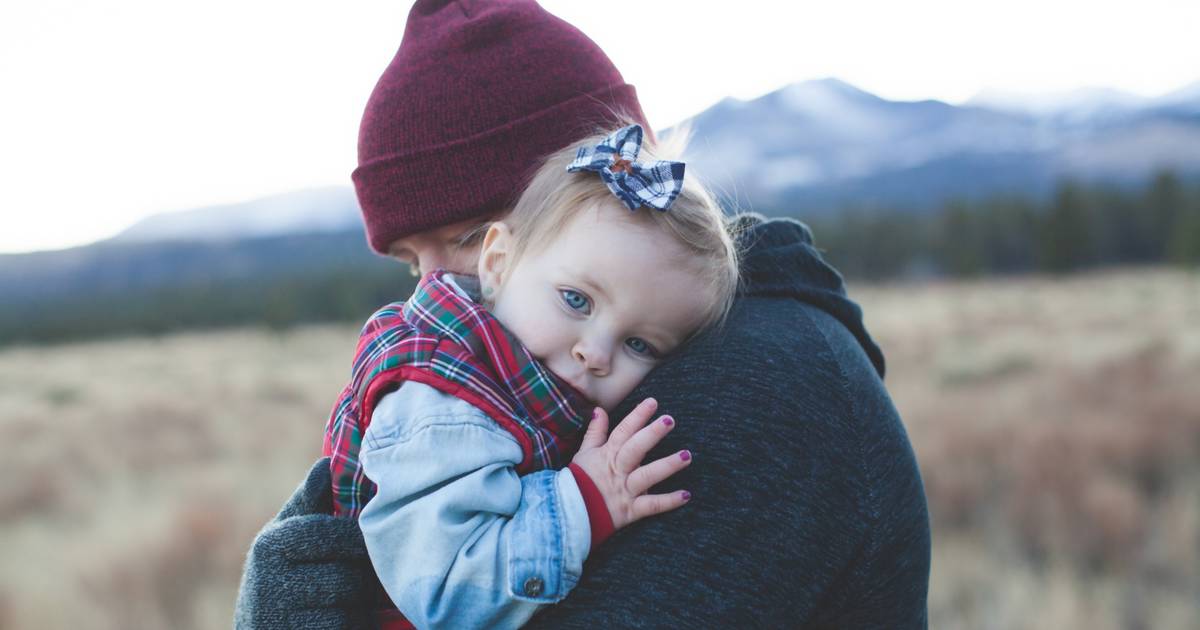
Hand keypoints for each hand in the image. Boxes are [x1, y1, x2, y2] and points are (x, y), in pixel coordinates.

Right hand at [234, 457, 376, 629]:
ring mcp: (280, 618)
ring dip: (358, 607)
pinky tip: (333, 624)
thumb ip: (311, 503)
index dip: (358, 541)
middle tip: (354, 580)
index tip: (364, 544)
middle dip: (360, 579)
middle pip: (350, 575)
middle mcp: (269, 582)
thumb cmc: (283, 578)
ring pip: (351, 606)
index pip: (336, 534)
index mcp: (271, 545)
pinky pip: (345, 628)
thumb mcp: (288, 538)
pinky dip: (350, 627)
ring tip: (340, 604)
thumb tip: (326, 462)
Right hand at [569, 398, 692, 530]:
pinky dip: (669, 501)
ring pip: (647, 476)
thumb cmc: (579, 481)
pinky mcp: (630, 510)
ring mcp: (625, 490)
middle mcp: (618, 470)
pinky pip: (651, 505)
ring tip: (686, 456)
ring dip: (667, 466)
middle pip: (635, 449)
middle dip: (652, 434)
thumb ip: (595, 432)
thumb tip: (599, 410)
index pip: (623, 431)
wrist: (570, 513)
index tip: (652, 402)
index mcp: (608, 454)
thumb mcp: (584, 453)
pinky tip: (686, 495)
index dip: (637, 416)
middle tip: (669, 420)